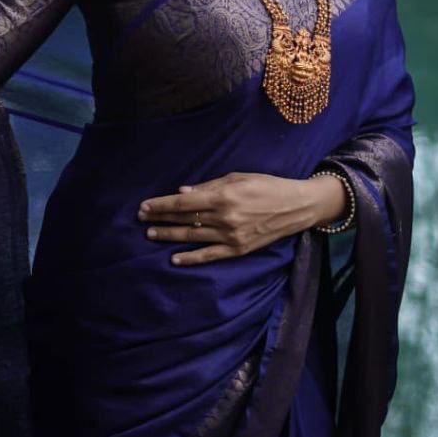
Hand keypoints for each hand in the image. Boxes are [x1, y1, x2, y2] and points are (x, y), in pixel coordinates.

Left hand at [136, 171, 330, 265]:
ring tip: (151, 234)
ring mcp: (231, 236)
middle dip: (160, 219)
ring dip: (169, 236)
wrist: (296, 207)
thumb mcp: (237, 177)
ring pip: (193, 237)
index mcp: (223, 196)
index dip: (161, 205)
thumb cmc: (266, 185)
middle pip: (184, 219)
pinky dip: (191, 258)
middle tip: (141, 219)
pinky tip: (175, 258)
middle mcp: (224, 218)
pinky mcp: (239, 250)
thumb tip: (182, 192)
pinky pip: (210, 255)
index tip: (145, 206)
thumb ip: (209, 186)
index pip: (183, 202)